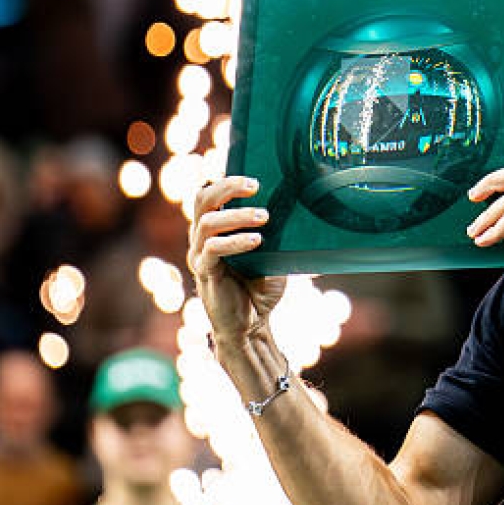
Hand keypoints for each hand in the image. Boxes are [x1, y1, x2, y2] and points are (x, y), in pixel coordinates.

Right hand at [187, 176, 286, 349]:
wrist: (251, 325)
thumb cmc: (260, 287)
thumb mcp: (273, 255)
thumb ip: (277, 234)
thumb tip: (303, 211)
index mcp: (215, 229)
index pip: (210, 194)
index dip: (227, 182)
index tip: (255, 179)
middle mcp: (201, 238)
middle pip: (201, 200)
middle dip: (227, 188)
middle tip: (255, 186)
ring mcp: (200, 255)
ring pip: (207, 223)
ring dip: (237, 216)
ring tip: (264, 217)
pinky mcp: (204, 273)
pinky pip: (213, 250)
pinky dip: (235, 242)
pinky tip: (257, 241)